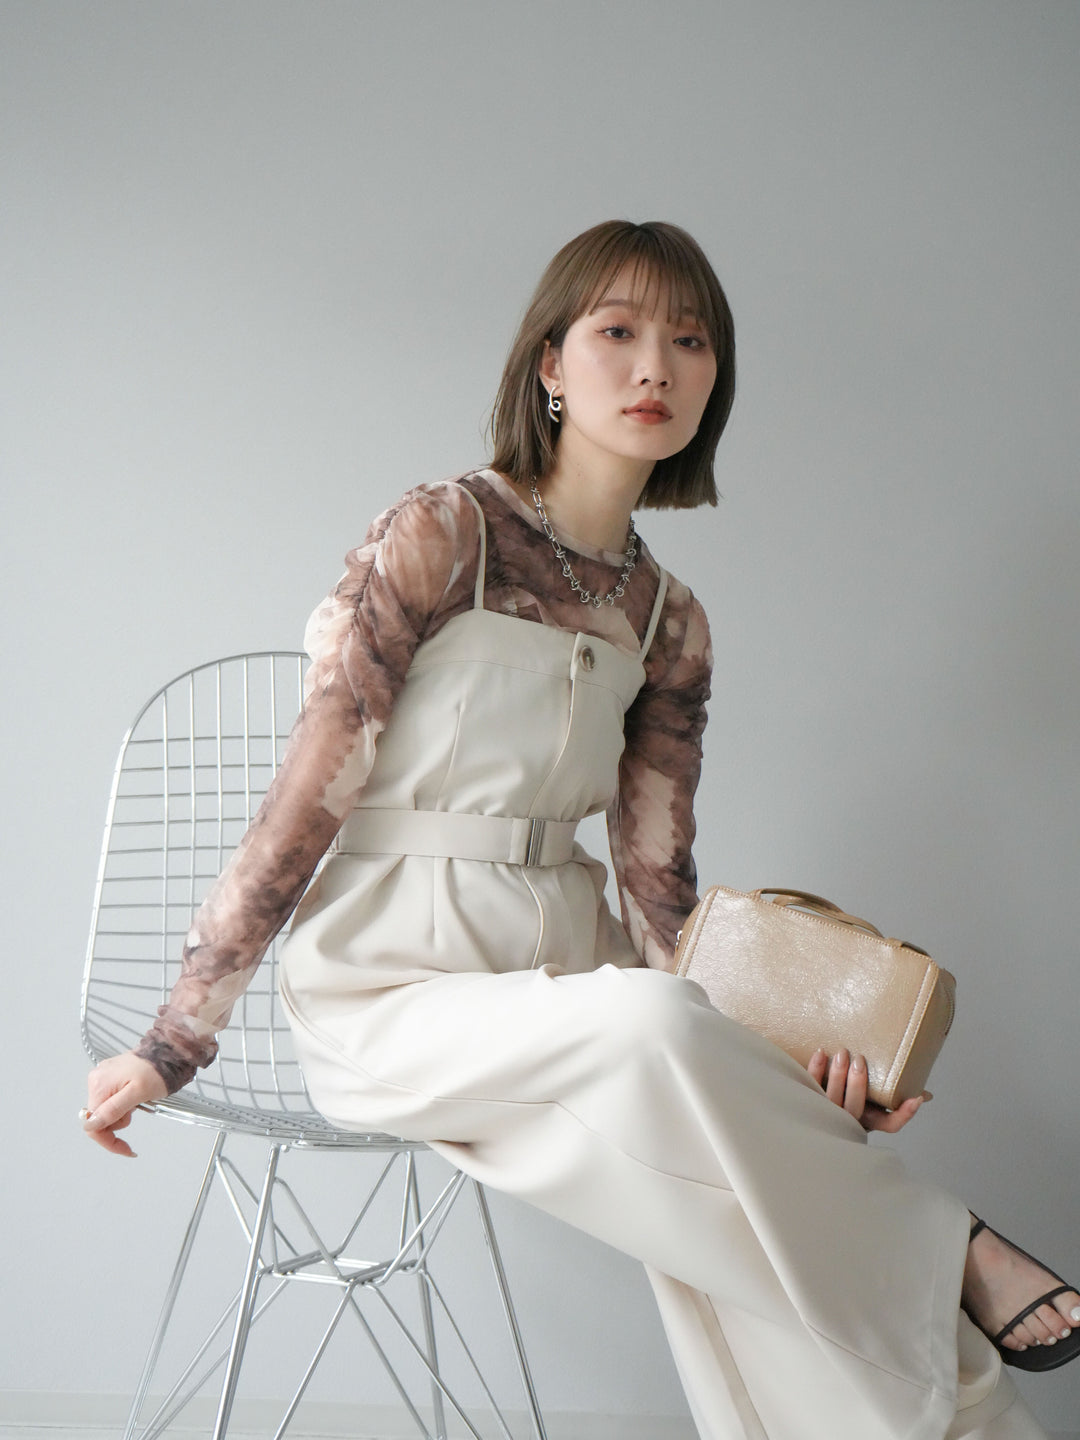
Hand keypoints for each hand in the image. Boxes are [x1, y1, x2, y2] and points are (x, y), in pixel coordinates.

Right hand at [82, 1051, 167, 1156]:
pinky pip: (111, 1100)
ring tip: (137, 1100)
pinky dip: (123, 1104)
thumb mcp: (137, 1093)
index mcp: (99, 1085)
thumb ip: (113, 1109)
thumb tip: (90, 1125)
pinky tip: (134, 1096)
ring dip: (122, 1113)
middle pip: (99, 1118)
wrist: (167, 1053)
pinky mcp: (110, 1077)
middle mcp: (95, 1080)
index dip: (108, 1141)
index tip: (127, 1149)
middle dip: (118, 1122)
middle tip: (136, 1110)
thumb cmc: (156, 1071)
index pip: (93, 1125)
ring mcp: (102, 1078)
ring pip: (106, 1110)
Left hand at [807, 1047, 929, 1133]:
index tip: (916, 1098)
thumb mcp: (872, 1100)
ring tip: (842, 1053)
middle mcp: (846, 1120)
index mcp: (867, 1120)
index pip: (890, 1124)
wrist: (808, 1108)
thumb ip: (894, 1095)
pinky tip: (820, 1052)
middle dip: (857, 1085)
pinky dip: (815, 1070)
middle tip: (859, 1060)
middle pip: (854, 1108)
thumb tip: (924, 1094)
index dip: (904, 1113)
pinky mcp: (806, 1100)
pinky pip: (809, 1087)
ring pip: (830, 1100)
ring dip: (836, 1076)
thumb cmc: (847, 1099)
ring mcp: (824, 1113)